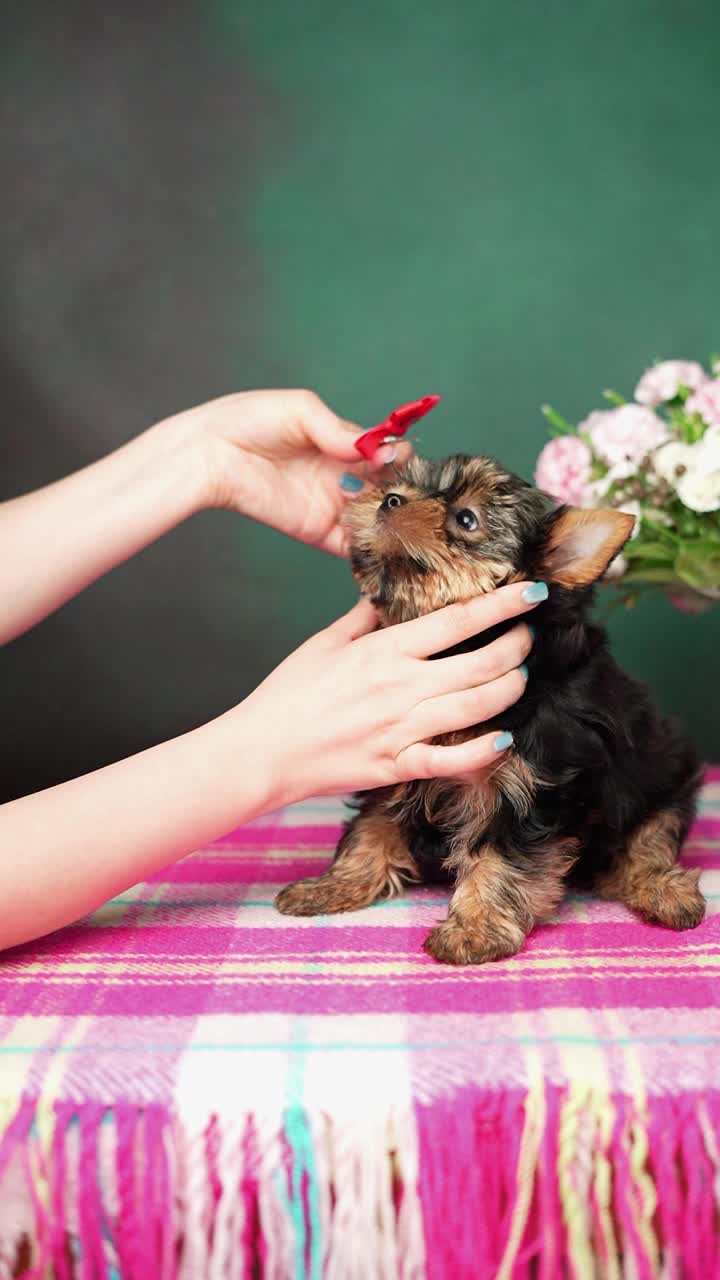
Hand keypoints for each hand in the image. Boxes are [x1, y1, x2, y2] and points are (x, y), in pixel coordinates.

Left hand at [171, 388, 410, 556]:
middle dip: (399, 488)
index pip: (384, 454)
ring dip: (390, 519)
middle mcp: (341, 477)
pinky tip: (382, 537)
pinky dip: (370, 547)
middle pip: (386, 488)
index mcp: (341, 445)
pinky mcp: (318, 531)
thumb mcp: (302, 410)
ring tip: (397, 512)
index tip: (400, 456)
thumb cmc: (250, 421)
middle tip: (402, 488)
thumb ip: (341, 429)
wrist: (213, 453)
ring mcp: (332, 506)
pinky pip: (351, 546)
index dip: (396, 455)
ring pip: (375, 519)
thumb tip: (377, 447)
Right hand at [238, 581, 542, 801]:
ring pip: (478, 707)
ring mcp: (403, 728)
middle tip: (526, 638)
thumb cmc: (288, 695)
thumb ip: (363, 617)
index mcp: (384, 650)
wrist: (263, 751)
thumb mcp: (324, 643)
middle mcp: (402, 686)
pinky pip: (453, 759)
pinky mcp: (398, 764)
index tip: (532, 592)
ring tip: (519, 677)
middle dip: (517, 647)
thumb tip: (387, 593)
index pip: (457, 620)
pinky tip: (504, 738)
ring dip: (509, 689)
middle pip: (482, 662)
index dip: (502, 605)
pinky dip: (484, 751)